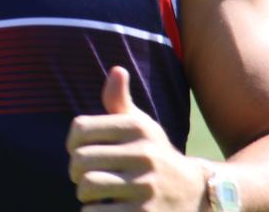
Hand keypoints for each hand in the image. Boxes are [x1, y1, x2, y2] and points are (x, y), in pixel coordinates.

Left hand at [66, 66, 207, 210]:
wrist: (196, 195)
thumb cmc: (154, 156)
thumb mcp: (142, 127)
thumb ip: (120, 102)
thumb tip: (116, 70)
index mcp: (138, 128)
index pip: (81, 128)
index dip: (72, 143)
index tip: (79, 152)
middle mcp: (145, 154)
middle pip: (81, 159)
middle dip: (76, 172)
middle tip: (85, 177)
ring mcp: (146, 186)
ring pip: (87, 186)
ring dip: (84, 194)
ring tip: (95, 194)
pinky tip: (105, 208)